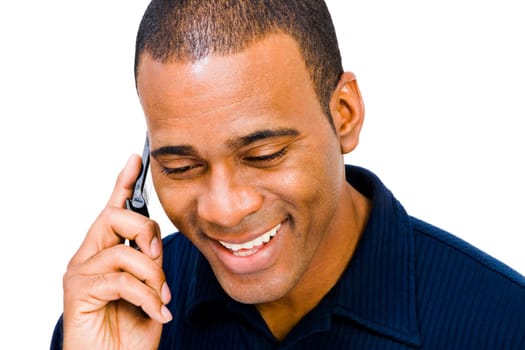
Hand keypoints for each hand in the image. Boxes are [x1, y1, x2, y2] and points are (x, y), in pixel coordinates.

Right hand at [62, 155, 171, 349]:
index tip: (136, 158)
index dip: (124, 182)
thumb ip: (149, 263)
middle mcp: (89, 255)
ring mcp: (80, 272)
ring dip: (152, 277)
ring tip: (159, 299)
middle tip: (158, 256)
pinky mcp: (77, 292)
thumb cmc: (131, 329)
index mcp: (107, 251)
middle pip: (114, 216)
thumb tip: (154, 245)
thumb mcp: (150, 289)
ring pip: (122, 250)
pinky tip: (156, 314)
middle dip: (145, 231)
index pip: (114, 209)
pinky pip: (121, 281)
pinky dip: (146, 298)